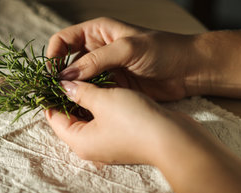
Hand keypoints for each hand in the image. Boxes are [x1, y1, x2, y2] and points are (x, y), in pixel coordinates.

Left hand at [45, 80, 173, 164]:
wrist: (173, 139)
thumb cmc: (135, 121)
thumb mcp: (103, 100)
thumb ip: (80, 91)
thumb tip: (63, 86)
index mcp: (78, 142)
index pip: (54, 118)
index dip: (50, 97)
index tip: (51, 77)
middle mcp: (88, 147)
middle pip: (69, 118)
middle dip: (67, 96)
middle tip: (68, 72)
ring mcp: (105, 144)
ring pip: (86, 118)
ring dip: (84, 99)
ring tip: (84, 75)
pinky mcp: (119, 139)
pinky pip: (102, 120)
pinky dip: (99, 105)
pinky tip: (102, 87)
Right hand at [47, 17, 200, 100]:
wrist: (189, 70)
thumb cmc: (163, 50)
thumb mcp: (127, 49)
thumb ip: (96, 61)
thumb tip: (66, 76)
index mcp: (97, 33)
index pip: (63, 40)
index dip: (53, 55)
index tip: (51, 74)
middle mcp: (96, 51)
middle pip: (66, 64)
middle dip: (58, 78)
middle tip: (53, 95)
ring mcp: (103, 71)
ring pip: (77, 82)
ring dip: (69, 93)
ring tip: (63, 106)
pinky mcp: (111, 88)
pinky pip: (90, 95)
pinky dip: (83, 102)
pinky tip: (79, 111)